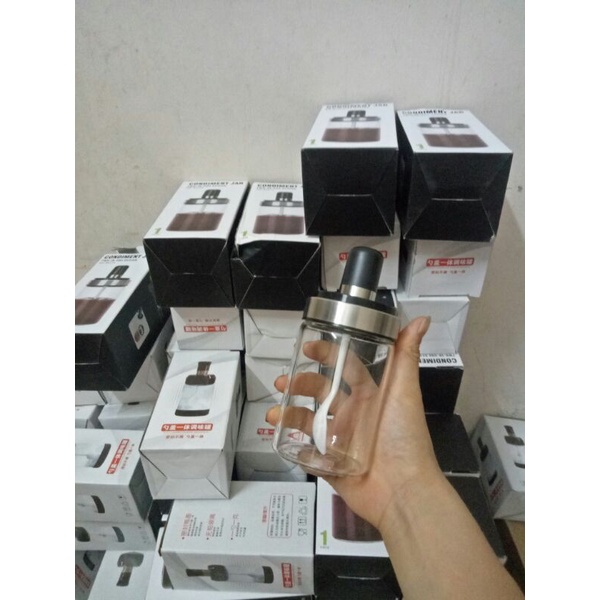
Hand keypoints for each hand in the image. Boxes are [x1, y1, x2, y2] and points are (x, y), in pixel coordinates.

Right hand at [266, 316, 442, 530]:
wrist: (402, 490)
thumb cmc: (404, 436)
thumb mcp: (405, 392)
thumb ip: (407, 356)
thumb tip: (419, 319)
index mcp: (370, 396)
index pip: (346, 367)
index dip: (327, 354)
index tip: (308, 347)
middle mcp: (354, 415)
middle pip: (321, 392)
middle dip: (301, 383)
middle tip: (284, 381)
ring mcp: (341, 440)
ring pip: (309, 420)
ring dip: (290, 412)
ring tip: (275, 412)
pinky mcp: (331, 464)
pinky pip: (307, 451)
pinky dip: (292, 443)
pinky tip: (279, 435)